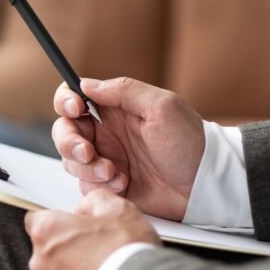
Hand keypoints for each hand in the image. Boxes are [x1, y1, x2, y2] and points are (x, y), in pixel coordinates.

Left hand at [26, 189, 159, 269]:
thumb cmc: (127, 254)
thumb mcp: (118, 209)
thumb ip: (96, 201)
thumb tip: (90, 205)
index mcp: (47, 232)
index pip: (37, 219)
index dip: (59, 220)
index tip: (75, 224)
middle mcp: (41, 262)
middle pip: (48, 249)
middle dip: (68, 247)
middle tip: (97, 247)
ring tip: (105, 269)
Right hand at [52, 77, 203, 220]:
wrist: (205, 186)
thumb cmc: (190, 143)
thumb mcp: (162, 107)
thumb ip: (124, 91)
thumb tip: (87, 84)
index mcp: (114, 110)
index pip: (74, 98)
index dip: (65, 102)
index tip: (75, 109)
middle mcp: (105, 133)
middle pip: (64, 130)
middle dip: (68, 142)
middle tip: (87, 152)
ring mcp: (105, 159)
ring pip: (71, 160)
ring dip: (87, 167)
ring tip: (114, 173)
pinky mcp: (108, 184)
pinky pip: (85, 184)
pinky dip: (99, 185)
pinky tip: (123, 184)